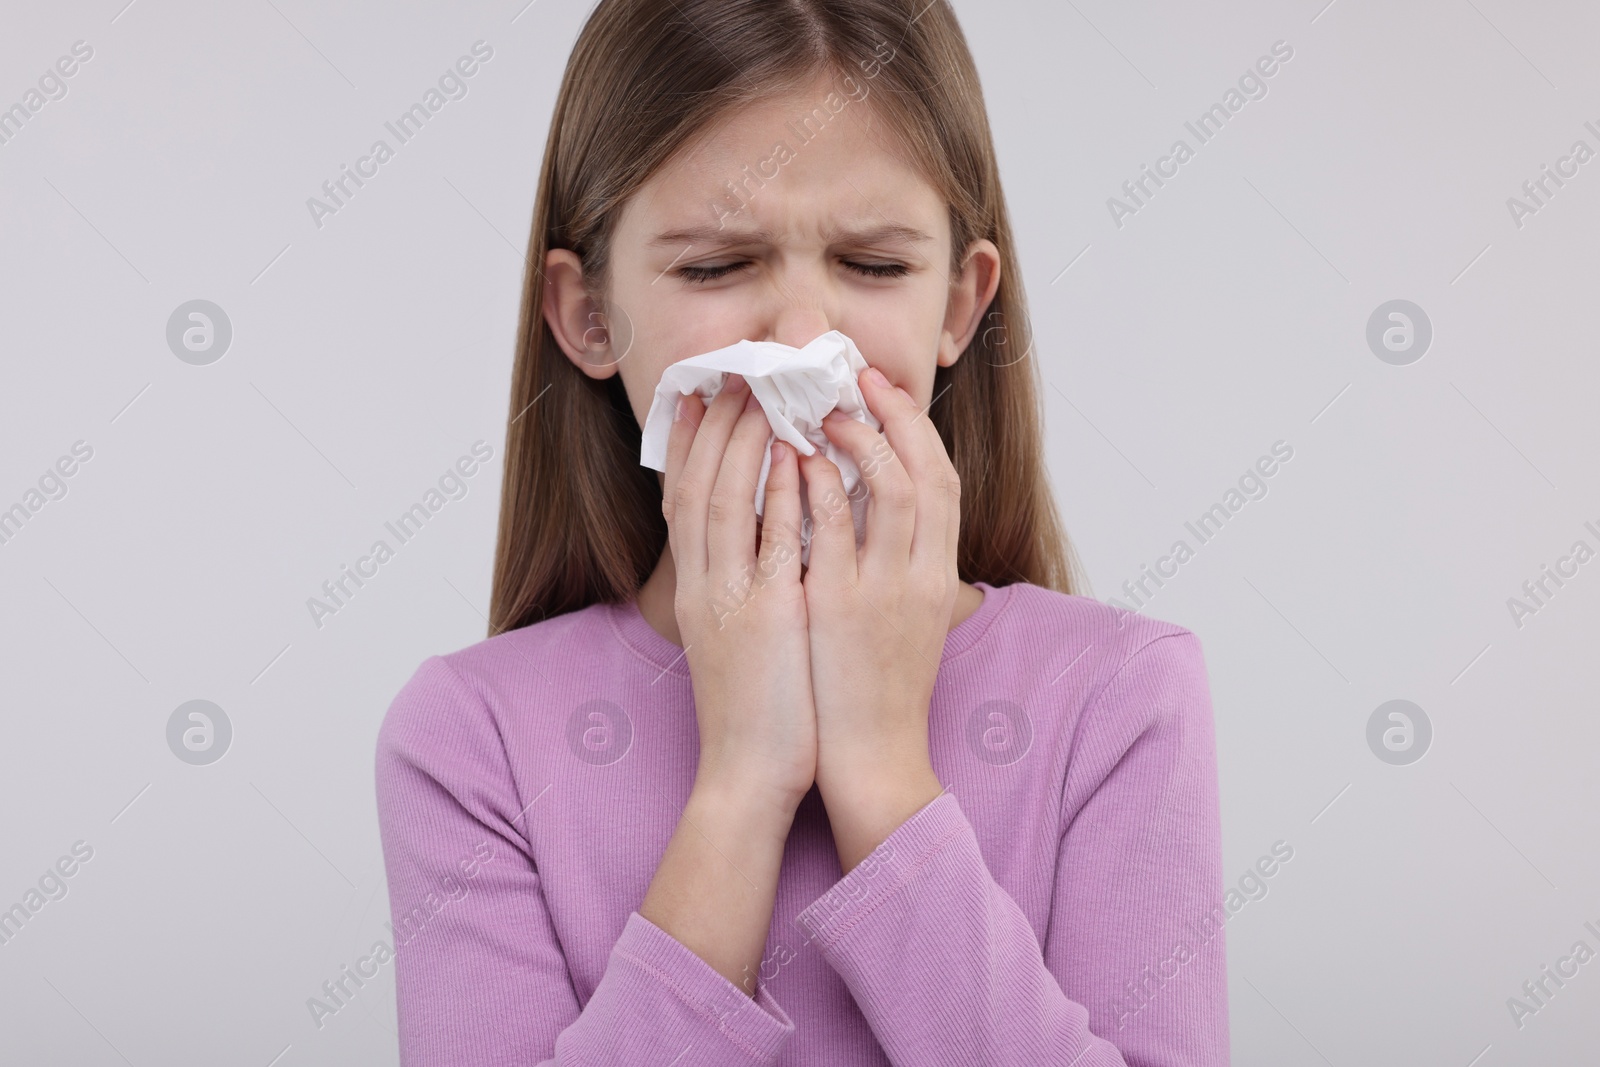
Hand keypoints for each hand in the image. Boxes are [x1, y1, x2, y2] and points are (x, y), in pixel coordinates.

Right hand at [662, 373, 816, 813]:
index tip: (695, 399)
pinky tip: (795, 457)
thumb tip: (757, 545)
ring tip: (759, 394)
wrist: (746, 777)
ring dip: (741, 444)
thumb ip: (737, 589)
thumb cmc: (754, 712)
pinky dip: (778, 495)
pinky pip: (770, 542)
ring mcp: (730, 600)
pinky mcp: (765, 617)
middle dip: (713, 427)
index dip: (688, 446)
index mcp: (694, 591)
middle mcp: (702, 587)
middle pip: (697, 488)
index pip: (683, 503)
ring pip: (726, 502)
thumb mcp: (732, 640)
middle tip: (730, 375)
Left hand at [796, 365, 960, 871]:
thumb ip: (903, 571)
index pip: (944, 483)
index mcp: (939, 577)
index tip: (885, 395)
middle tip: (856, 377)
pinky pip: (832, 529)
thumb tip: (885, 524)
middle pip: (926, 471)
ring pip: (887, 489)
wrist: (874, 764)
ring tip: (821, 409)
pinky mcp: (842, 608)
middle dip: (895, 417)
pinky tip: (794, 458)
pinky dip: (818, 485)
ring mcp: (885, 590)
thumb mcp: (909, 627)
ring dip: (856, 439)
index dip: (917, 432)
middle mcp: (923, 576)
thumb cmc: (881, 697)